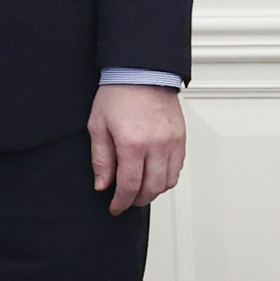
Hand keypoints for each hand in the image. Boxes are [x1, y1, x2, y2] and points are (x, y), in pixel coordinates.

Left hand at [89, 85, 185, 215]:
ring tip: (141, 190)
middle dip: (137, 200)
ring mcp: (172, 142)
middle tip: (126, 201)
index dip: (121, 202)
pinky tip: (155, 175)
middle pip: (152, 188)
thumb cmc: (118, 95)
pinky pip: (178, 168)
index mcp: (132, 143)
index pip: (130, 185)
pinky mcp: (181, 138)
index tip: (115, 207)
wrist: (142, 73)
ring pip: (169, 181)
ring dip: (154, 191)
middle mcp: (156, 145)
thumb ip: (101, 159)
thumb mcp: (98, 127)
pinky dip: (167, 178)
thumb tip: (103, 184)